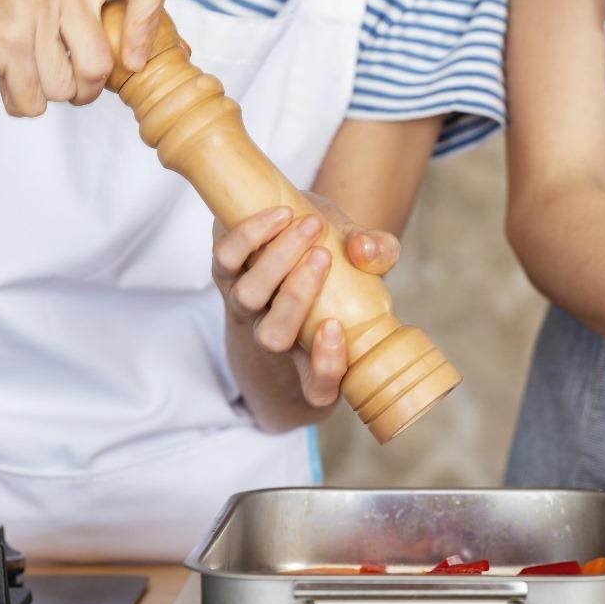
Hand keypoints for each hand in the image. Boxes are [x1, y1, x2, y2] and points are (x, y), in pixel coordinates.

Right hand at [0, 0, 172, 115]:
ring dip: (48, 94)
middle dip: (83, 88)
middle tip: (58, 74)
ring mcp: (33, 1)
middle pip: (103, 64)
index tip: (132, 58)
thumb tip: (182, 53)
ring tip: (26, 69)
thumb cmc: (8, 11)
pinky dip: (20, 102)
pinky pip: (35, 99)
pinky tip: (6, 77)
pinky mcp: (6, 34)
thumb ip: (117, 21)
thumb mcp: (68, 1)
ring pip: (69, 86)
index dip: (151, 26)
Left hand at [211, 194, 399, 406]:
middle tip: (323, 255)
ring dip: (276, 260)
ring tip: (309, 225)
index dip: (326, 368)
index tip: (335, 326)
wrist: (293, 228)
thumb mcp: (366, 256)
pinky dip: (250, 235)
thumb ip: (379, 253)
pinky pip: (226, 259)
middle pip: (272, 338)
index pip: (318, 388)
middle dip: (295, 297)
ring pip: (247, 297)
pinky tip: (281, 214)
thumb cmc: (337, 255)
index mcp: (313, 352)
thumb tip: (364, 248)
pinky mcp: (225, 270)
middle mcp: (275, 335)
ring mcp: (245, 305)